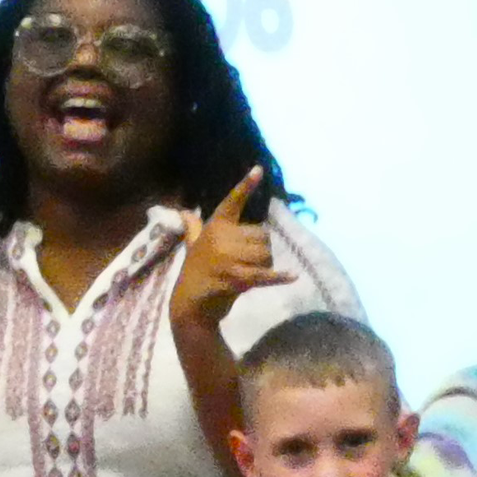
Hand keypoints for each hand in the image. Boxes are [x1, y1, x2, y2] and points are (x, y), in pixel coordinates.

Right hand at [170, 171, 292, 334]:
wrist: (190, 306)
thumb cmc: (194, 273)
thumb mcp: (193, 247)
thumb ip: (192, 228)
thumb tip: (184, 212)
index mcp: (214, 226)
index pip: (232, 201)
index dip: (245, 186)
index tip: (259, 170)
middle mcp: (221, 238)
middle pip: (262, 235)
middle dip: (263, 250)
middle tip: (251, 263)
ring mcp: (227, 258)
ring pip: (265, 254)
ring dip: (266, 265)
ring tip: (253, 274)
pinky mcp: (235, 278)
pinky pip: (264, 274)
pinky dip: (279, 277)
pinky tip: (292, 276)